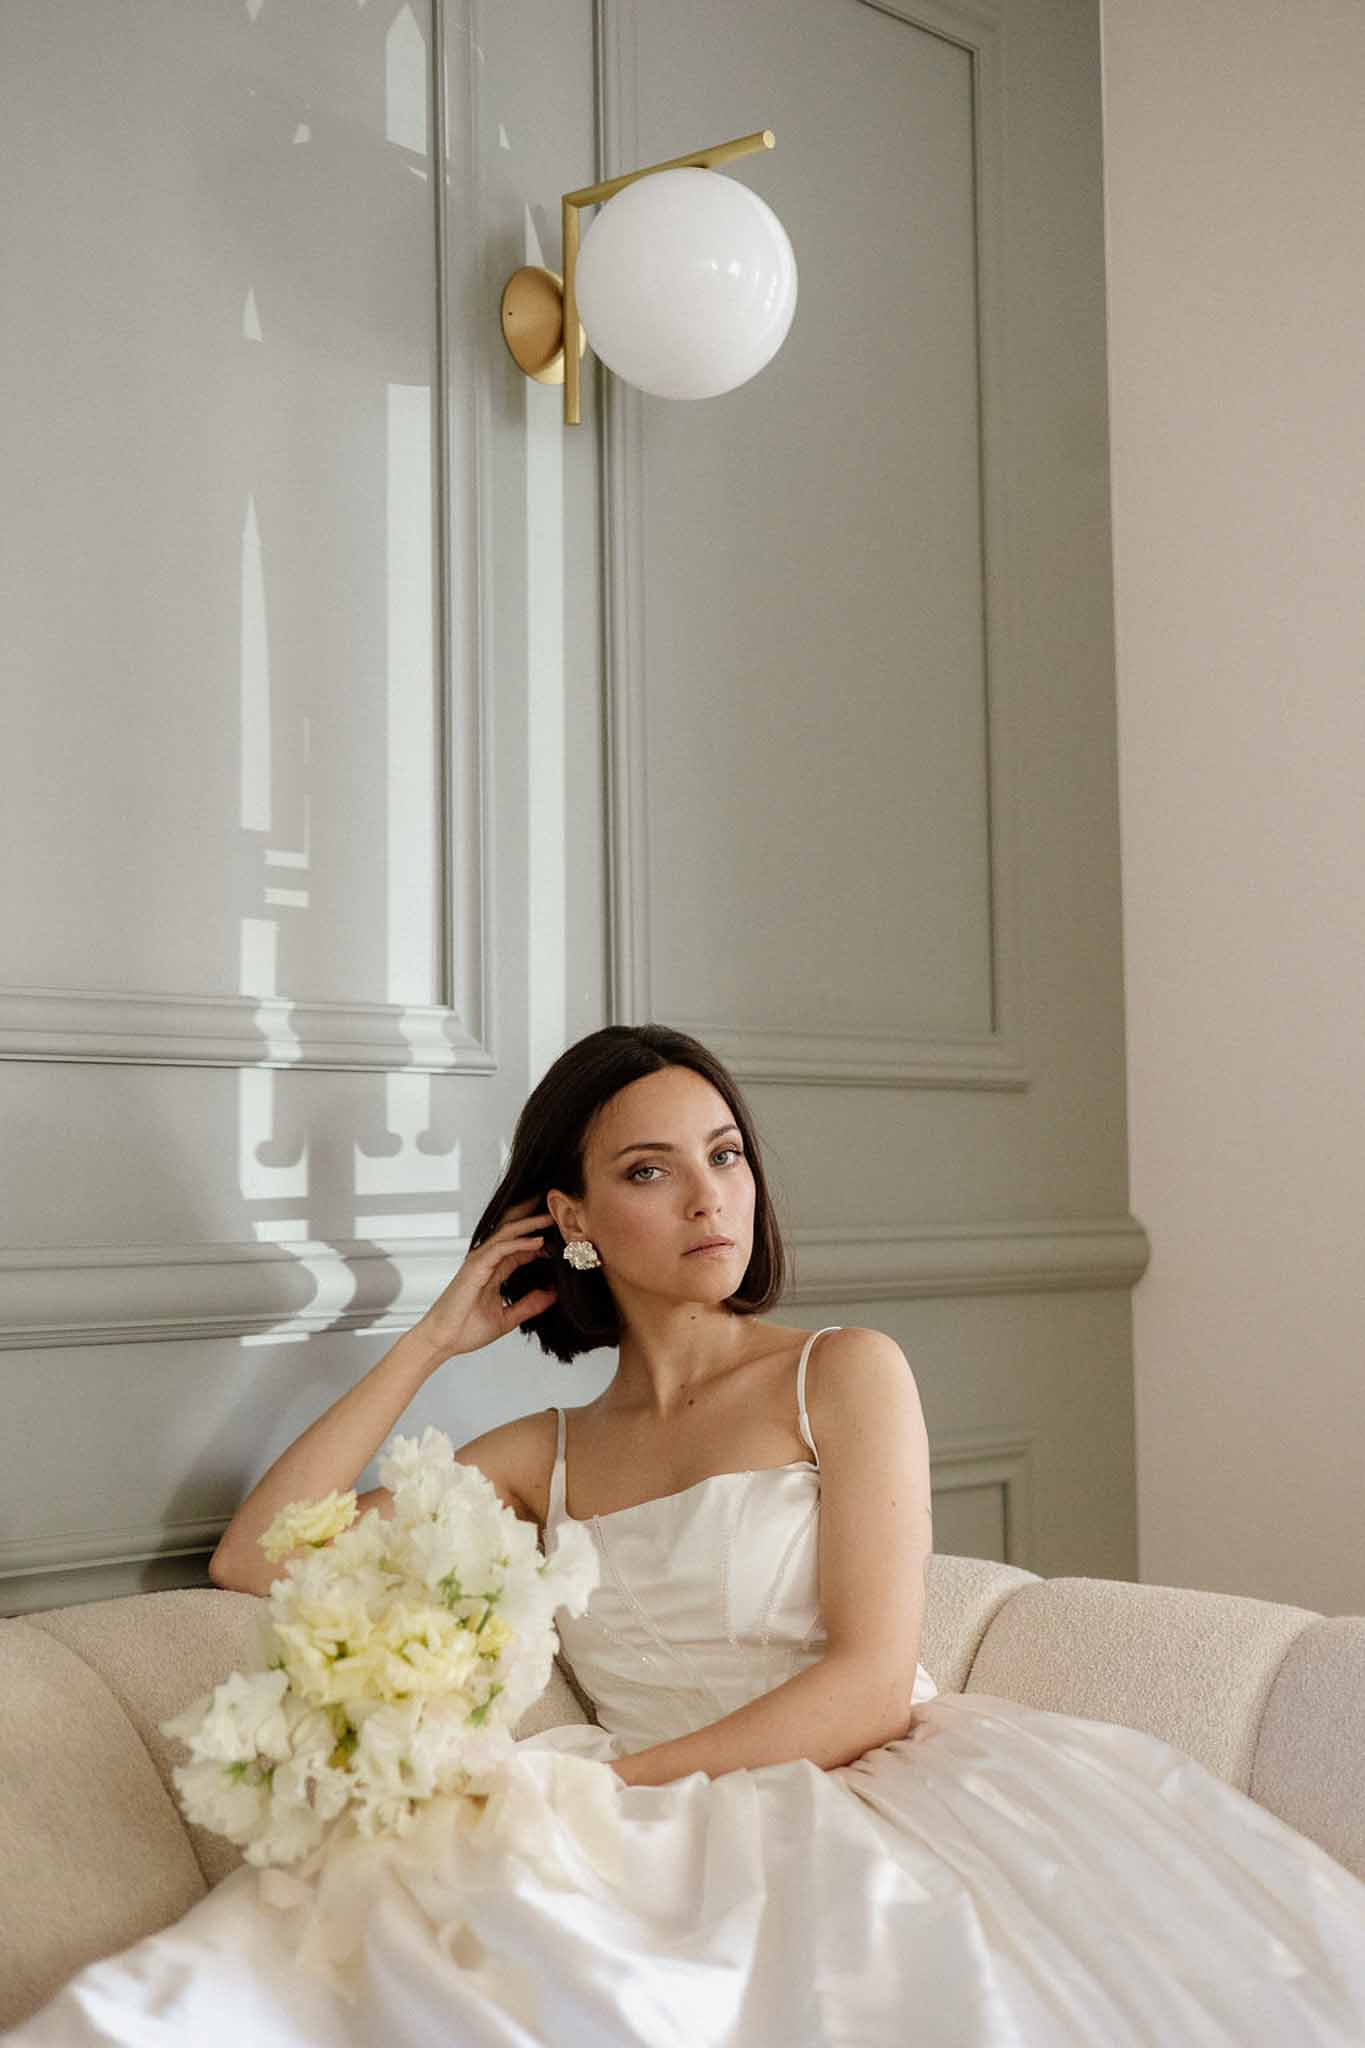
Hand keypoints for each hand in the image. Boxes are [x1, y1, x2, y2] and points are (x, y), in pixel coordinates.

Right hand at [414, 1200, 558, 1359]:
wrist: (443, 1340)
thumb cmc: (465, 1329)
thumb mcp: (507, 1318)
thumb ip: (529, 1305)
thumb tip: (553, 1294)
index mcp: (495, 1271)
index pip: (522, 1248)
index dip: (543, 1242)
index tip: (564, 1240)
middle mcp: (488, 1261)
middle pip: (514, 1232)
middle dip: (534, 1220)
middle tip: (558, 1211)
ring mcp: (480, 1261)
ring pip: (508, 1233)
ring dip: (531, 1224)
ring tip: (552, 1217)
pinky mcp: (475, 1266)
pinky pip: (501, 1247)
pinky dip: (520, 1242)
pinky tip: (538, 1240)